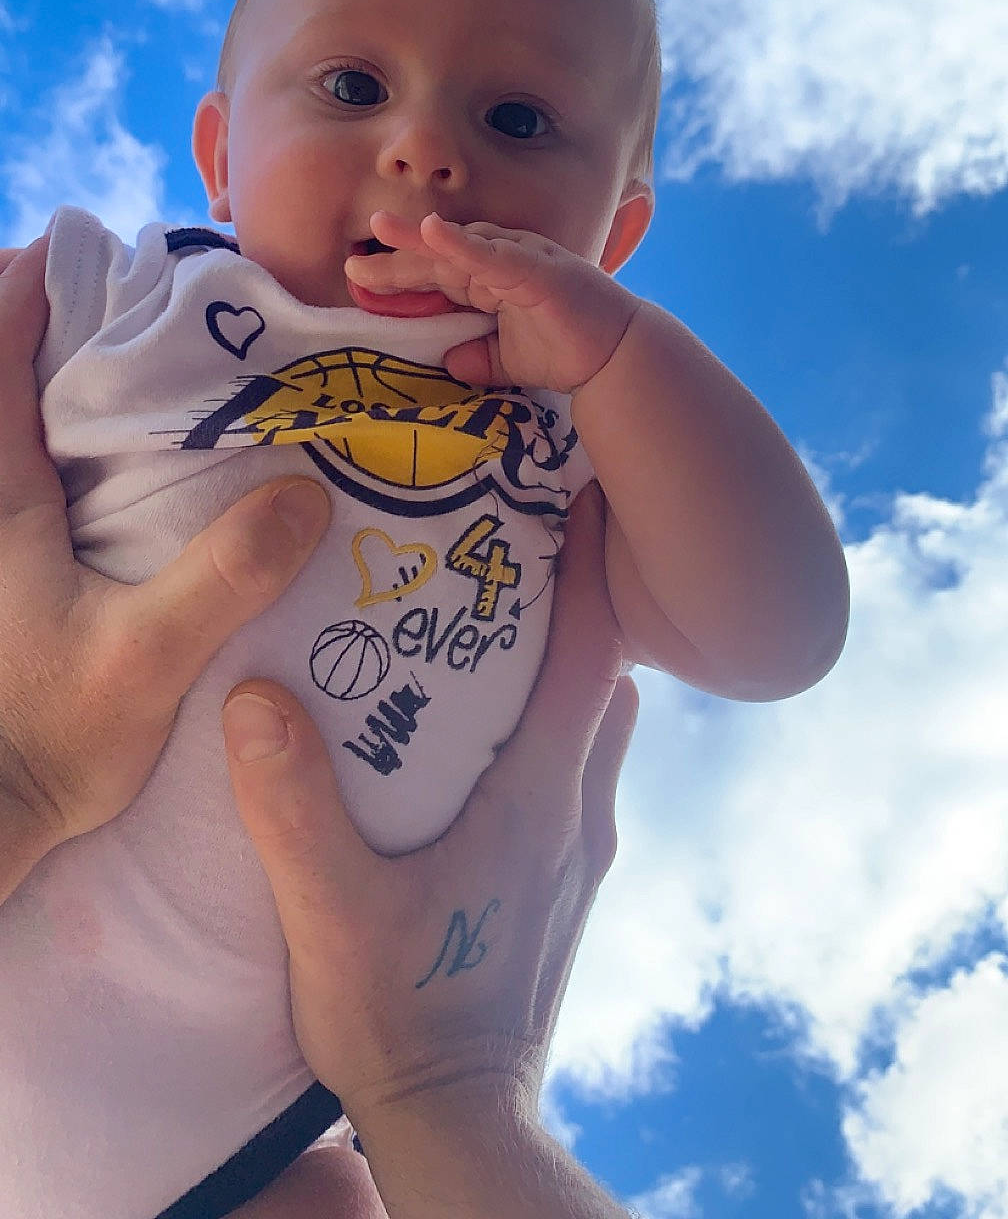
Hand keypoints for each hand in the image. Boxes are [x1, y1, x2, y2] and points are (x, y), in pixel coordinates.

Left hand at [0, 238, 331, 898]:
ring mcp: (0, 531)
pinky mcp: (15, 569)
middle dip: (33, 315)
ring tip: (125, 355)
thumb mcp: (147, 661)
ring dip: (42, 373)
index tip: (77, 243)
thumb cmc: (49, 738)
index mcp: (1, 491)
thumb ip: (223, 576)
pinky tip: (120, 452)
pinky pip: (25, 467)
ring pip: (9, 420)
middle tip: (116, 292)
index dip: (24, 284)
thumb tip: (305, 493)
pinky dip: (52, 432)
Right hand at [223, 482, 636, 1143]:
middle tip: (507, 537)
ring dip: (567, 662)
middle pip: (605, 673)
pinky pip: (578, 766)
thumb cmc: (401, 1019)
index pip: (594, 653)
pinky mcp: (564, 877)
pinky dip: (553, 719)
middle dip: (574, 598)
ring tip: (490, 615)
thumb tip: (255, 695)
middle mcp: (581, 810)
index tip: (574, 491)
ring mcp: (581, 847)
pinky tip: (484, 723)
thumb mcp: (330, 914)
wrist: (461, 1123)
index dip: (592, 566)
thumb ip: (293, 809)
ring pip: (597, 720)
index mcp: (541, 798)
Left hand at [344, 210, 639, 389]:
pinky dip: (463, 243)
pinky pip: (495, 255)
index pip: (436, 273)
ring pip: (461, 246)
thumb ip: (478, 359)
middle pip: (440, 254)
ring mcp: (521, 260)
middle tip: (354, 253)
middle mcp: (503, 261)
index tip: (358, 278)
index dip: (398, 275)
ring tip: (382, 228)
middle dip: (397, 252)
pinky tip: (433, 232)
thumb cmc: (568, 352)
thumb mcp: (508, 362)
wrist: (617, 359)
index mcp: (492, 280)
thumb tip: (448, 361)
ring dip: (421, 237)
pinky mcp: (538, 271)